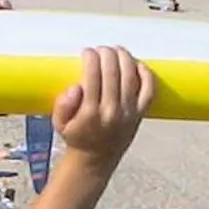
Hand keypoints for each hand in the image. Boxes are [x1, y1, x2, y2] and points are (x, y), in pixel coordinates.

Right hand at [52, 46, 153, 164]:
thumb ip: (62, 105)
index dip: (91, 58)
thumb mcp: (59, 123)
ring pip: (130, 77)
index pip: (92, 76)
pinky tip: (137, 64)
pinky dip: (146, 74)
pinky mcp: (140, 114)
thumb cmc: (76, 137)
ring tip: (117, 50)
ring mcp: (129, 113)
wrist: (96, 159)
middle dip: (106, 54)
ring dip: (124, 58)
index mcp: (90, 112)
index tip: (87, 52)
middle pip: (112, 72)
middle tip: (101, 49)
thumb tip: (76, 87)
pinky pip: (149, 91)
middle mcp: (112, 111)